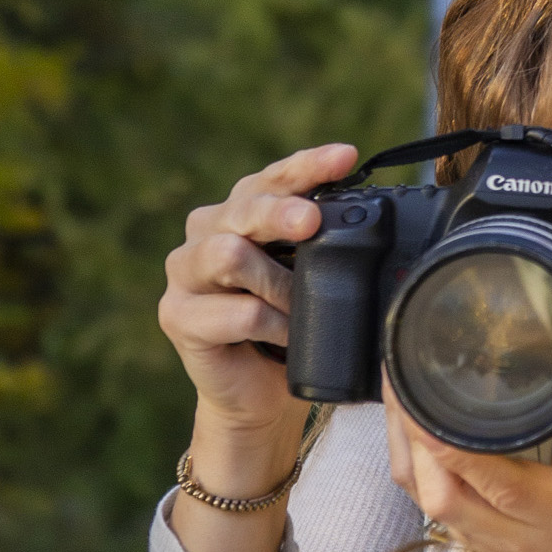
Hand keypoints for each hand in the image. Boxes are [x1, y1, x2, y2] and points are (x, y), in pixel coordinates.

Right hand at [159, 143, 358, 450]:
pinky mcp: (176, 316)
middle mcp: (206, 233)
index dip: (308, 165)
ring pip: (229, 255)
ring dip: (278, 282)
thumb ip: (325, 249)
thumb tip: (375, 223)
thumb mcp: (314, 281)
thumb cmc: (292, 330)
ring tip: (301, 305)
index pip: (273, 177)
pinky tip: (285, 336)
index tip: (346, 156)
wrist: (261, 395)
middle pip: (243, 207)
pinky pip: (237, 312)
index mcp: (241, 214)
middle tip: (312, 222)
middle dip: (282, 211)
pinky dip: (273, 325)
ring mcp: (185, 273)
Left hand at [384, 310, 551, 551]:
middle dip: (409, 427)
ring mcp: (476, 534)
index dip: (448, 437)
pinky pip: (421, 493)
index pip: (488, 477)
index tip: (427, 386)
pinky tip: (407, 413)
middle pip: (434, 486)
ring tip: (397, 379)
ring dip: (400, 438)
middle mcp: (505, 527)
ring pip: (418, 490)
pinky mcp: (462, 532)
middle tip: (403, 364)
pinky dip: (407, 453)